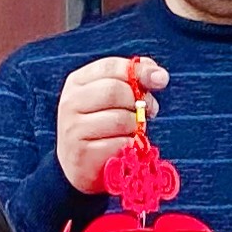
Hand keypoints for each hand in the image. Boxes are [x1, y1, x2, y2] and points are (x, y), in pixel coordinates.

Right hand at [53, 55, 168, 196]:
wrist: (80, 164)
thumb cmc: (102, 126)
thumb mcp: (114, 97)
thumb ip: (135, 79)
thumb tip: (159, 75)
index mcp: (77, 82)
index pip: (110, 67)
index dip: (139, 71)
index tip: (160, 80)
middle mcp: (71, 103)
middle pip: (115, 91)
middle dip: (139, 101)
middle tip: (149, 111)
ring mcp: (73, 128)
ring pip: (120, 119)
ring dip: (135, 126)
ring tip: (133, 131)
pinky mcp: (82, 153)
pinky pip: (120, 144)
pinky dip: (130, 145)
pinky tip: (124, 148)